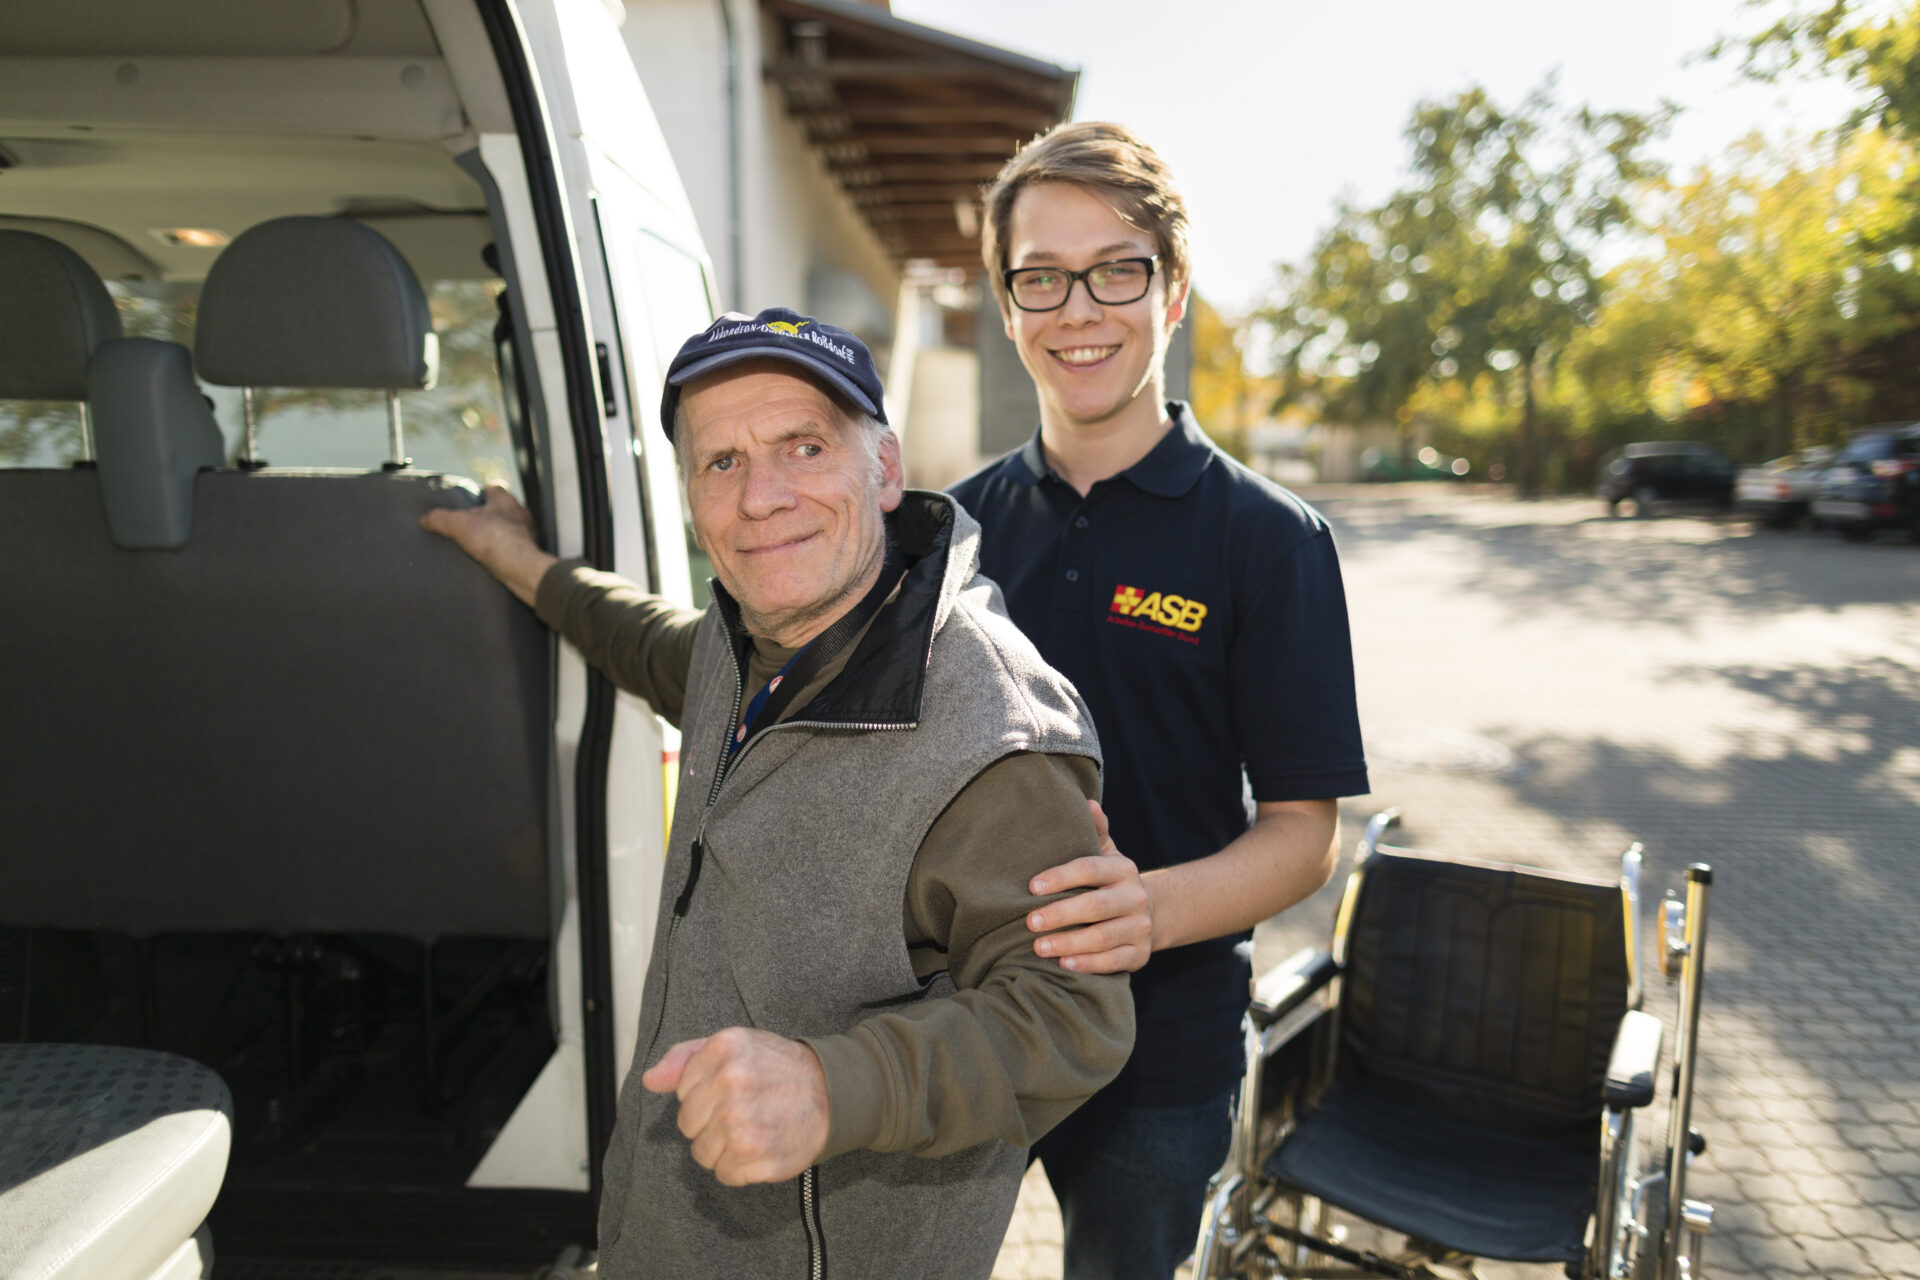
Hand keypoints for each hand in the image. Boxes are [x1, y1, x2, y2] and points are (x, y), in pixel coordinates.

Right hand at [419, 484, 553, 605]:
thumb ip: (440, 519)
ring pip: (510, 528)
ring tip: (481, 544)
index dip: (482, 492)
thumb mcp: (458, 525)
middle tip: (472, 524)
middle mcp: (520, 514)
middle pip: (502, 508)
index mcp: (505, 501)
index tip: (471, 499)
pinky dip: (504, 551)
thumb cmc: (494, 541)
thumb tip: (425, 519)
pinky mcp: (530, 553)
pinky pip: (515, 547)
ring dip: (497, 534)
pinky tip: (493, 559)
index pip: (494, 487)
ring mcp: (528, 534)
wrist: (521, 569)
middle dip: (488, 515)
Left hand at [640, 1027, 829, 1185]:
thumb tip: (650, 1080)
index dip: (704, 1094)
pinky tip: (761, 1147)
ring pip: (702, 1154)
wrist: (832, 1093)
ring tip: (752, 1128)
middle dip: (710, 1123)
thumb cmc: (779, 1069)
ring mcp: (745, 1123)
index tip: (731, 1090)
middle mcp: (732, 1083)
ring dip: (724, 1148)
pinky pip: (725, 1175)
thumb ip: (686, 1058)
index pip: (682, 1091)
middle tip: (742, 1111)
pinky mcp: (759, 1157)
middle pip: (688, 1126)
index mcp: (724, 1049)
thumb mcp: (734, 1046)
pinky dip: (741, 1168)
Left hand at [1024, 799, 1152, 973]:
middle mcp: (1135, 897)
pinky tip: (1064, 965)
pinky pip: (1115, 962)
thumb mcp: (1105, 853)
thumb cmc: (1109, 881)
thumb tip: (1086, 802)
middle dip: (1060, 914)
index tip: (1032, 887)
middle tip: (1029, 922)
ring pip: (1104, 937)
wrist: (1150, 912)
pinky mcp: (1141, 954)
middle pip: (1096, 906)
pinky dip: (1089, 964)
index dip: (1061, 877)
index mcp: (1123, 868)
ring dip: (1070, 943)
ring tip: (1039, 948)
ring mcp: (1141, 927)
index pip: (1090, 869)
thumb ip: (1095, 831)